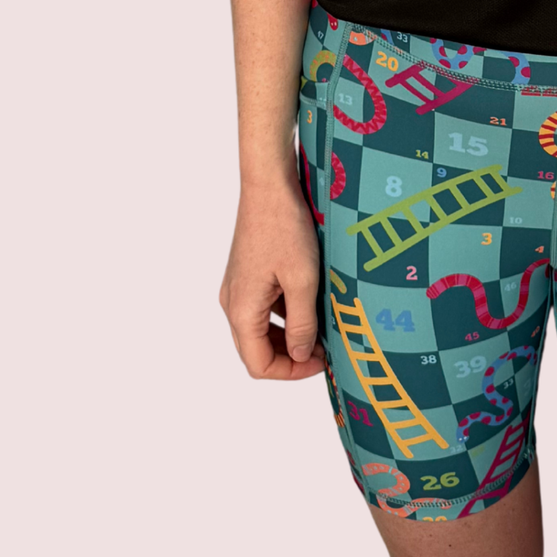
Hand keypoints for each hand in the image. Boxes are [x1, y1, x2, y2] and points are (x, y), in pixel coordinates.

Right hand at [219, 171, 326, 379]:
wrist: (269, 184)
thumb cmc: (285, 228)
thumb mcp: (303, 280)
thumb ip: (302, 324)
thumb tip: (301, 354)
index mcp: (241, 310)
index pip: (258, 364)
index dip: (291, 371)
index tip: (322, 362)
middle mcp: (232, 303)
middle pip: (256, 349)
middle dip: (290, 356)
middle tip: (325, 350)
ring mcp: (237, 287)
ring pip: (259, 329)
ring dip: (287, 334)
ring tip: (321, 326)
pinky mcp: (246, 273)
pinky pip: (262, 307)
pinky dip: (283, 313)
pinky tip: (309, 302)